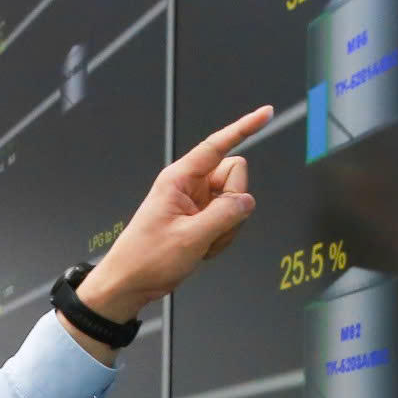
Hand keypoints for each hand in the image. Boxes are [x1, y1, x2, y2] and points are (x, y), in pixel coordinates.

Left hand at [78, 104, 272, 322]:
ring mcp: (197, 203)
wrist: (130, 283)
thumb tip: (247, 201)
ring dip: (227, 227)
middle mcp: (190, 185)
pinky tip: (203, 249)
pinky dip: (223, 237)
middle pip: (235, 176)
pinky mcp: (201, 219)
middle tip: (211, 229)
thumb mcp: (189, 238)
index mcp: (180, 179)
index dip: (243, 128)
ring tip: (201, 243)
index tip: (266, 113)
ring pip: (235, 201)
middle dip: (233, 204)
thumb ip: (224, 216)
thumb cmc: (145, 258)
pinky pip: (229, 220)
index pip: (217, 145)